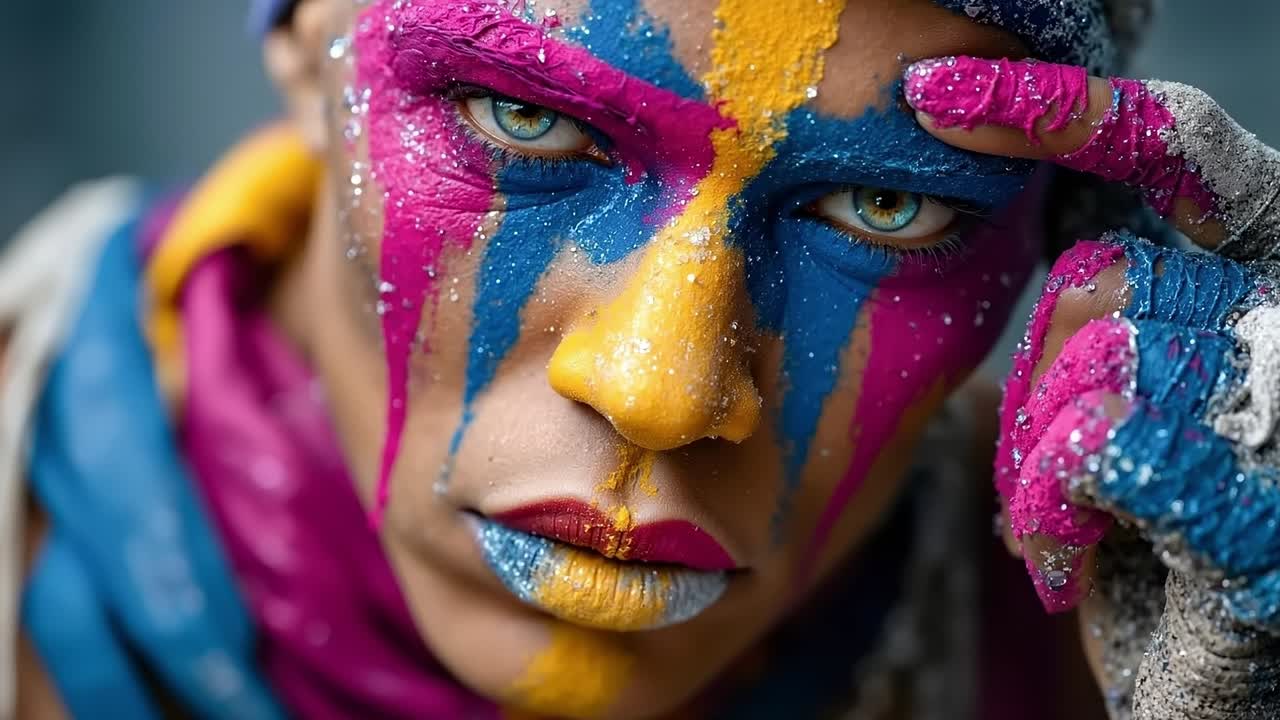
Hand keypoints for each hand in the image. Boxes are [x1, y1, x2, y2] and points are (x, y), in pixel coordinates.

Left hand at [905, 57, 1279, 718]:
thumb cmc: (1149, 534)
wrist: (1216, 681)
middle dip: (1042, 374)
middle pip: (1109, 280)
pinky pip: (1116, 455)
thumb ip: (1090, 316)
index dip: (1065, 112)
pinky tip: (1069, 550)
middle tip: (1047, 464)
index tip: (932, 96)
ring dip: (1037, 457)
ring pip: (1102, 365)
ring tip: (1055, 524)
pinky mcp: (1261, 528)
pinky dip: (1060, 502)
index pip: (1175, 155)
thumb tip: (994, 215)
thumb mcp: (1105, 407)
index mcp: (1254, 286)